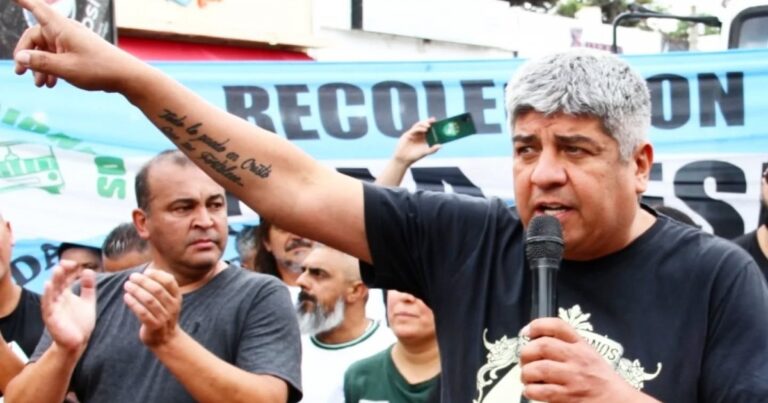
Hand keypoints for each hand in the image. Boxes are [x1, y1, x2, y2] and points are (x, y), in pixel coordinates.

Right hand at [13, 0, 142, 91]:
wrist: (126, 76)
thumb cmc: (99, 69)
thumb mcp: (65, 68)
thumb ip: (41, 62)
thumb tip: (20, 57)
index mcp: (61, 28)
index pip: (37, 9)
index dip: (25, 2)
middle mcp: (66, 31)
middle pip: (36, 37)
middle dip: (27, 55)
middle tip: (19, 73)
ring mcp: (73, 41)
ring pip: (47, 50)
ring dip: (40, 66)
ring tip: (40, 85)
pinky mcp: (79, 51)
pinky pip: (58, 56)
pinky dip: (52, 68)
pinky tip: (51, 83)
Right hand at [41, 260, 95, 351]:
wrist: (79, 342)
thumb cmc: (81, 323)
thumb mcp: (88, 301)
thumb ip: (88, 286)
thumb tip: (88, 270)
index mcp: (65, 294)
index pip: (66, 278)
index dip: (70, 270)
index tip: (77, 263)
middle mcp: (58, 299)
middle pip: (58, 282)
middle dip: (62, 272)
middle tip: (67, 263)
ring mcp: (53, 307)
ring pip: (52, 291)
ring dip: (54, 280)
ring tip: (58, 269)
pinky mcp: (50, 317)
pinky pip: (47, 304)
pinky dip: (47, 295)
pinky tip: (48, 285)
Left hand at [123, 269, 181, 347]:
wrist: (166, 339)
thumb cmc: (163, 314)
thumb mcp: (168, 301)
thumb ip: (161, 287)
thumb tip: (146, 272)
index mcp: (177, 297)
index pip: (170, 281)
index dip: (157, 274)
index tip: (145, 272)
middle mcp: (173, 306)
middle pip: (157, 289)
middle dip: (143, 281)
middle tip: (132, 277)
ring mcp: (164, 317)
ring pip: (149, 300)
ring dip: (136, 291)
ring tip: (127, 285)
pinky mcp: (154, 326)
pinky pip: (142, 313)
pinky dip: (133, 303)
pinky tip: (126, 297)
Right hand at [392, 118, 440, 165]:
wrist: (404, 159)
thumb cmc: (415, 156)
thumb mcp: (426, 152)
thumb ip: (433, 149)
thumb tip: (440, 145)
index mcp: (423, 137)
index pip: (428, 128)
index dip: (432, 124)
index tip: (437, 122)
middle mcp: (418, 134)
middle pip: (423, 125)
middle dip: (428, 121)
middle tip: (433, 120)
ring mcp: (413, 134)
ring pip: (418, 125)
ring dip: (424, 124)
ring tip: (429, 126)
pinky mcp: (407, 135)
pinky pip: (414, 130)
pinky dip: (419, 129)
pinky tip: (425, 130)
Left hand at [519, 318, 654, 402]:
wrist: (618, 401)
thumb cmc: (599, 378)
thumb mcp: (588, 354)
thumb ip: (566, 345)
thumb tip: (533, 342)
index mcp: (581, 345)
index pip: (558, 326)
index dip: (537, 325)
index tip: (526, 333)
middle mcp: (577, 358)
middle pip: (543, 346)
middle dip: (525, 353)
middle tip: (524, 361)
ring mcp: (573, 378)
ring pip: (539, 369)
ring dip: (526, 373)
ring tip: (526, 377)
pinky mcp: (569, 397)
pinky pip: (542, 391)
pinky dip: (530, 390)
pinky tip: (532, 391)